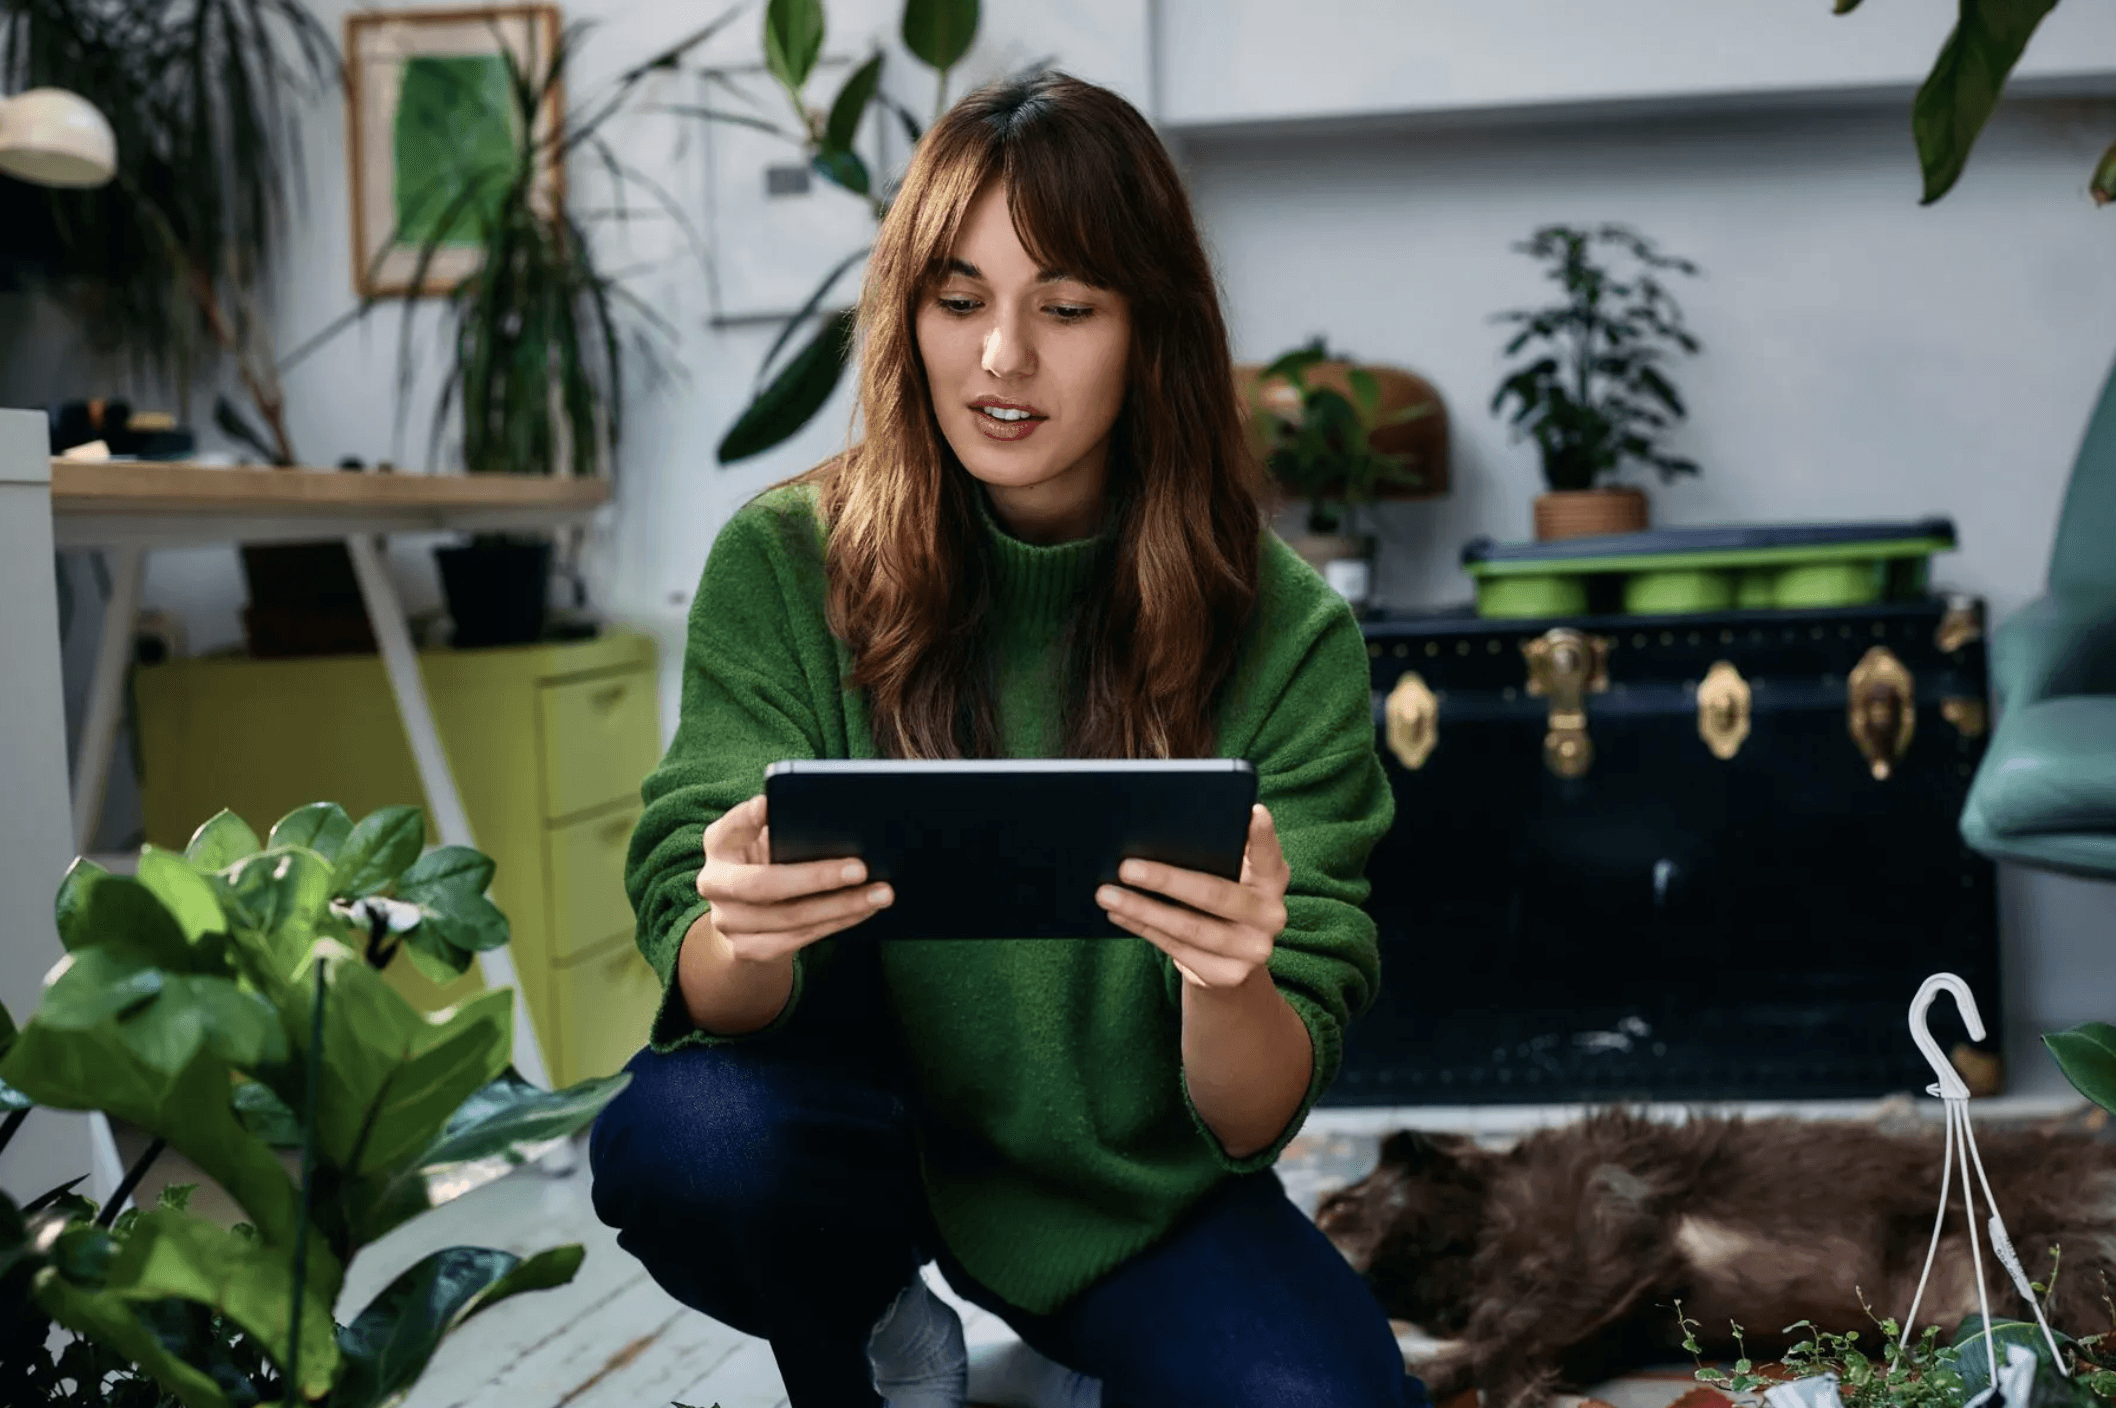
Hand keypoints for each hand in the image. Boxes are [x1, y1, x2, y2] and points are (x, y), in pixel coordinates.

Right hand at [696, 793, 892, 963]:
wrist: (747, 915)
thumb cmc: (771, 859)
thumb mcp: (770, 838)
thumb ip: (789, 825)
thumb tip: (839, 819)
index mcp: (719, 842)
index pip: (730, 825)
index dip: (747, 817)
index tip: (771, 804)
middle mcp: (714, 881)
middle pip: (764, 884)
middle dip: (816, 877)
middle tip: (862, 868)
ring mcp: (726, 920)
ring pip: (788, 918)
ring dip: (841, 906)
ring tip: (881, 893)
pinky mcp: (744, 949)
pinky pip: (796, 940)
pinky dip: (835, 924)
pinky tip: (863, 911)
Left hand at [1095, 803, 1288, 989]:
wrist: (1232, 958)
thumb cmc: (1222, 896)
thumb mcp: (1231, 873)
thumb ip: (1217, 853)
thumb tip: (1156, 829)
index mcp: (1273, 879)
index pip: (1268, 853)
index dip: (1262, 835)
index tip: (1252, 812)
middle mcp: (1271, 915)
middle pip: (1215, 895)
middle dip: (1166, 880)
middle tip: (1125, 866)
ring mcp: (1253, 950)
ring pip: (1190, 928)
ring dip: (1143, 910)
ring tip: (1107, 893)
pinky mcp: (1228, 975)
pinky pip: (1178, 949)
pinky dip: (1143, 928)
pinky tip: (1118, 913)